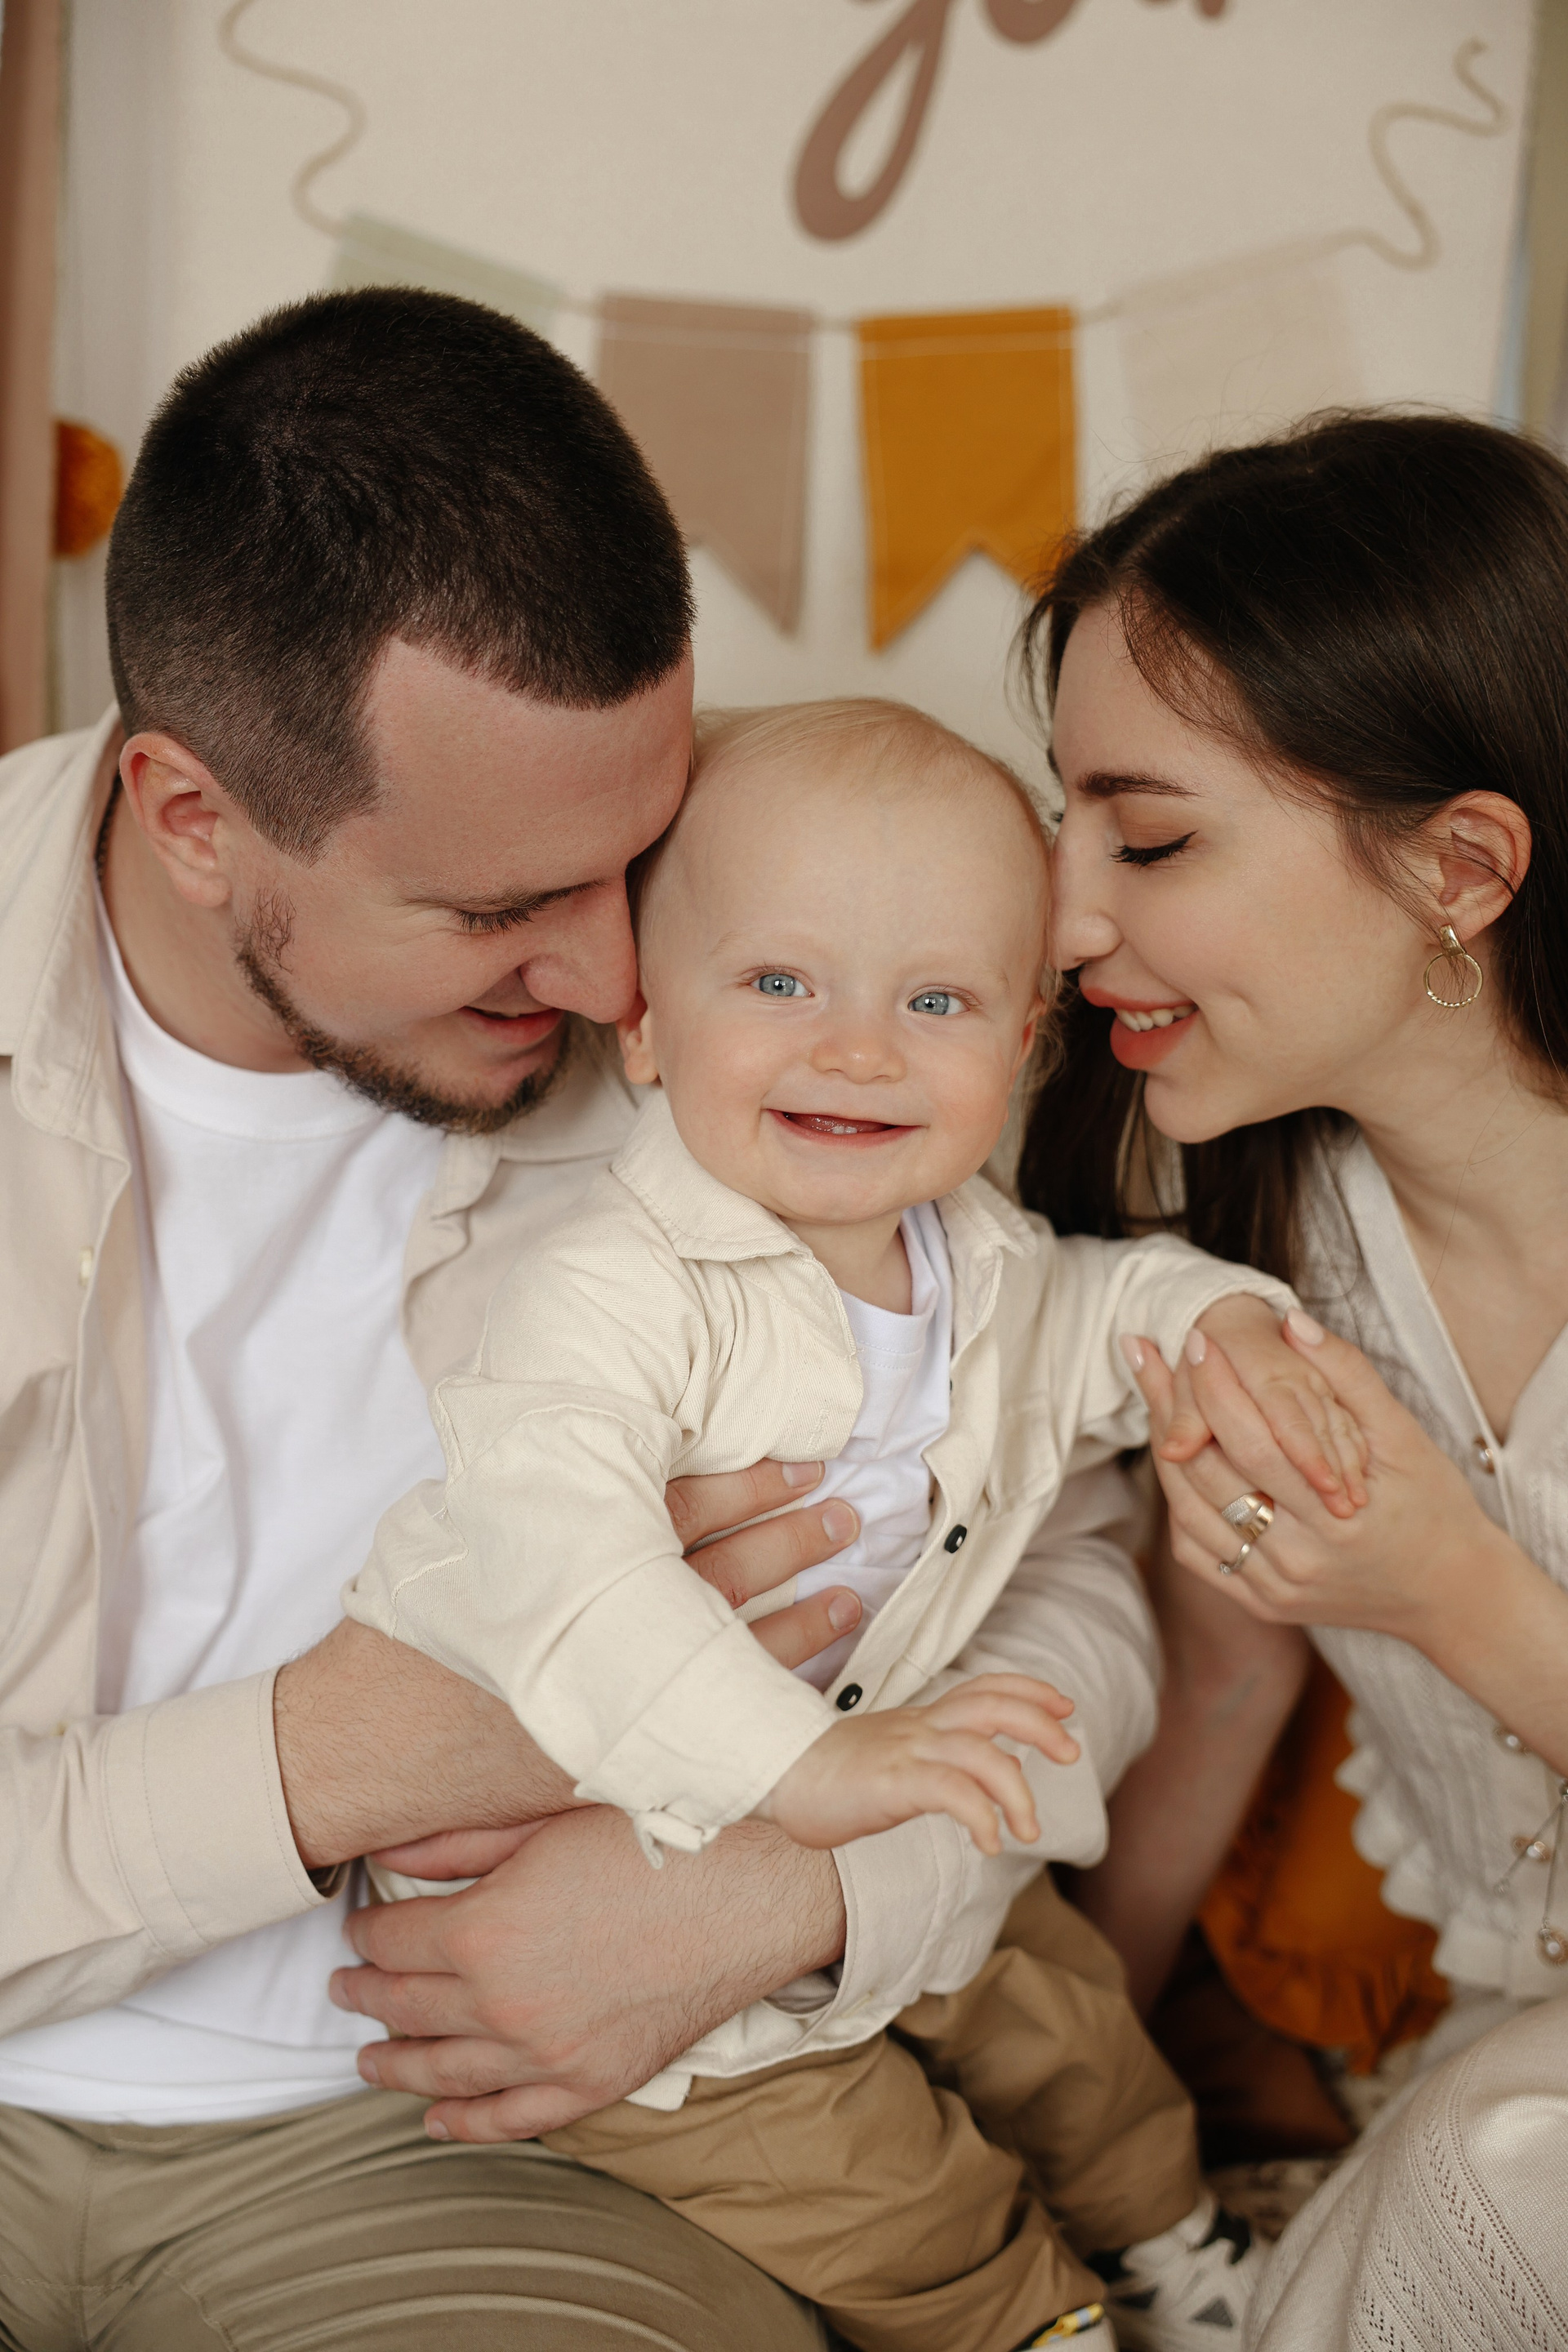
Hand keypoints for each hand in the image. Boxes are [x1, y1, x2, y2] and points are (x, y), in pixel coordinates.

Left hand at [332, 1807, 844, 2141]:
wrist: (755, 1885)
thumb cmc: (658, 1835)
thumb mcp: (545, 1821)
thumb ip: (460, 1843)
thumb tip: (390, 1853)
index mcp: (485, 1931)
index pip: (393, 1940)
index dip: (368, 1931)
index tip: (359, 1924)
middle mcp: (504, 2005)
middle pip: (406, 2008)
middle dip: (367, 1996)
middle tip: (344, 1988)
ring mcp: (549, 2054)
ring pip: (444, 2073)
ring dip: (396, 2065)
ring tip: (367, 2056)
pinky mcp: (594, 2082)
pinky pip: (511, 2119)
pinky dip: (465, 2124)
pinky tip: (435, 2118)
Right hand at [356, 1458, 863, 1883]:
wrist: (362, 1743)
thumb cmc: (406, 1634)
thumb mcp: (461, 1541)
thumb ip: (537, 1501)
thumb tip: (600, 1443)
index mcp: (567, 1559)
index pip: (679, 1508)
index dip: (747, 1483)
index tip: (802, 1462)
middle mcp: (597, 1626)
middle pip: (720, 1572)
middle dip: (788, 1539)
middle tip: (845, 1510)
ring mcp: (610, 1695)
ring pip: (729, 1647)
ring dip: (796, 1618)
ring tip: (847, 1589)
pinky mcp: (610, 1756)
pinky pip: (709, 1721)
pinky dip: (759, 1697)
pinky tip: (805, 1689)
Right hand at [757, 1673, 1078, 1855]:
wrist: (771, 1774)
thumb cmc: (823, 1777)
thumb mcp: (885, 1761)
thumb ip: (923, 1763)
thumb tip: (962, 1784)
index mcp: (919, 1721)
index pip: (983, 1689)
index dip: (1029, 1691)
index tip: (1064, 1704)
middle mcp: (919, 1728)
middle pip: (992, 1705)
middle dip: (1041, 1723)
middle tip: (1072, 1752)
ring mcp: (905, 1752)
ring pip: (981, 1752)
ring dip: (1018, 1791)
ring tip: (1029, 1831)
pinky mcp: (891, 1782)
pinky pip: (951, 1791)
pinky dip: (981, 1815)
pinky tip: (989, 1843)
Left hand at [1125, 1309, 1484, 1638]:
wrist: (1450, 1592)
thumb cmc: (1433, 1504)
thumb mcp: (1406, 1436)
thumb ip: (1347, 1376)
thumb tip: (1291, 1322)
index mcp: (1335, 1518)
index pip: (1252, 1442)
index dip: (1216, 1386)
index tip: (1194, 1338)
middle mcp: (1297, 1560)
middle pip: (1207, 1474)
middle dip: (1171, 1405)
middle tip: (1148, 1354)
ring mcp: (1274, 1588)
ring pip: (1189, 1513)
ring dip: (1165, 1449)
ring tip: (1151, 1394)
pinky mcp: (1261, 1603)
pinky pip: (1195, 1552)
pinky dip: (1179, 1502)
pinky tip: (1175, 1459)